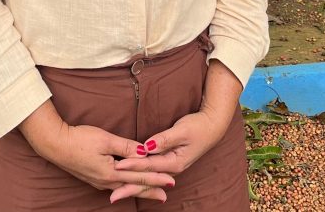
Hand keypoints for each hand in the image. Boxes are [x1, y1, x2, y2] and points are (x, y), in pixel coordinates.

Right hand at [19, 104, 174, 202]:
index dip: (156, 178)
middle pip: (133, 185)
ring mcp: (99, 181)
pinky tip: (127, 187)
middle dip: (151, 189)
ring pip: (125, 187)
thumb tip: (145, 152)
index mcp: (111, 172)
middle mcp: (106, 181)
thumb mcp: (105, 139)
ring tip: (152, 194)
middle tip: (166, 195)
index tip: (171, 181)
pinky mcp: (93, 178)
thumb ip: (126, 147)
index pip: (139, 175)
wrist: (55, 145)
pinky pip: (115, 185)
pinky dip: (127, 186)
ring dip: (140, 190)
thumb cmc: (79, 139)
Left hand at [111, 108, 228, 201]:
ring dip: (132, 186)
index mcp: (175, 162)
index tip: (118, 166)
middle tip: (112, 196)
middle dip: (129, 188)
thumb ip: (164, 139)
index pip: (149, 165)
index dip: (133, 165)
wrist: (211, 127)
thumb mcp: (182, 131)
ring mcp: (170, 166)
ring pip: (148, 179)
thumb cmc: (197, 127)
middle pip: (147, 179)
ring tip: (116, 193)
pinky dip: (139, 178)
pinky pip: (151, 172)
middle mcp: (172, 168)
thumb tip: (147, 146)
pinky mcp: (168, 162)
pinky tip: (129, 182)